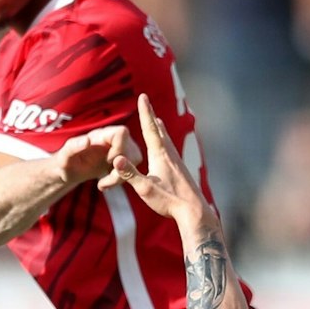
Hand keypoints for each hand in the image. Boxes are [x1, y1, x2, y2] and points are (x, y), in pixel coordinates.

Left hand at [57, 124, 131, 187]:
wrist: (68, 172)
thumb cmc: (64, 162)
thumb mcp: (64, 156)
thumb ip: (73, 147)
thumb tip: (87, 140)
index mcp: (100, 135)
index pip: (122, 132)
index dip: (119, 149)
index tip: (108, 162)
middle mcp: (112, 140)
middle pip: (132, 151)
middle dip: (121, 171)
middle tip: (103, 181)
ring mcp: (118, 150)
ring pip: (134, 162)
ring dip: (120, 178)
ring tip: (102, 184)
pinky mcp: (121, 161)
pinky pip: (131, 170)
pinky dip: (120, 180)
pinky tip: (106, 183)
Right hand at [110, 93, 206, 221]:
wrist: (194, 211)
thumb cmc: (169, 201)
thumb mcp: (145, 189)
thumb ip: (130, 173)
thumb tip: (115, 158)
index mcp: (160, 155)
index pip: (150, 129)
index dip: (145, 112)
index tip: (143, 96)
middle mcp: (170, 155)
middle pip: (159, 131)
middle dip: (151, 117)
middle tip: (147, 104)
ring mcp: (177, 163)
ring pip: (167, 140)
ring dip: (160, 129)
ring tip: (158, 122)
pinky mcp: (181, 171)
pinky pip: (171, 151)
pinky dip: (166, 143)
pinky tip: (168, 151)